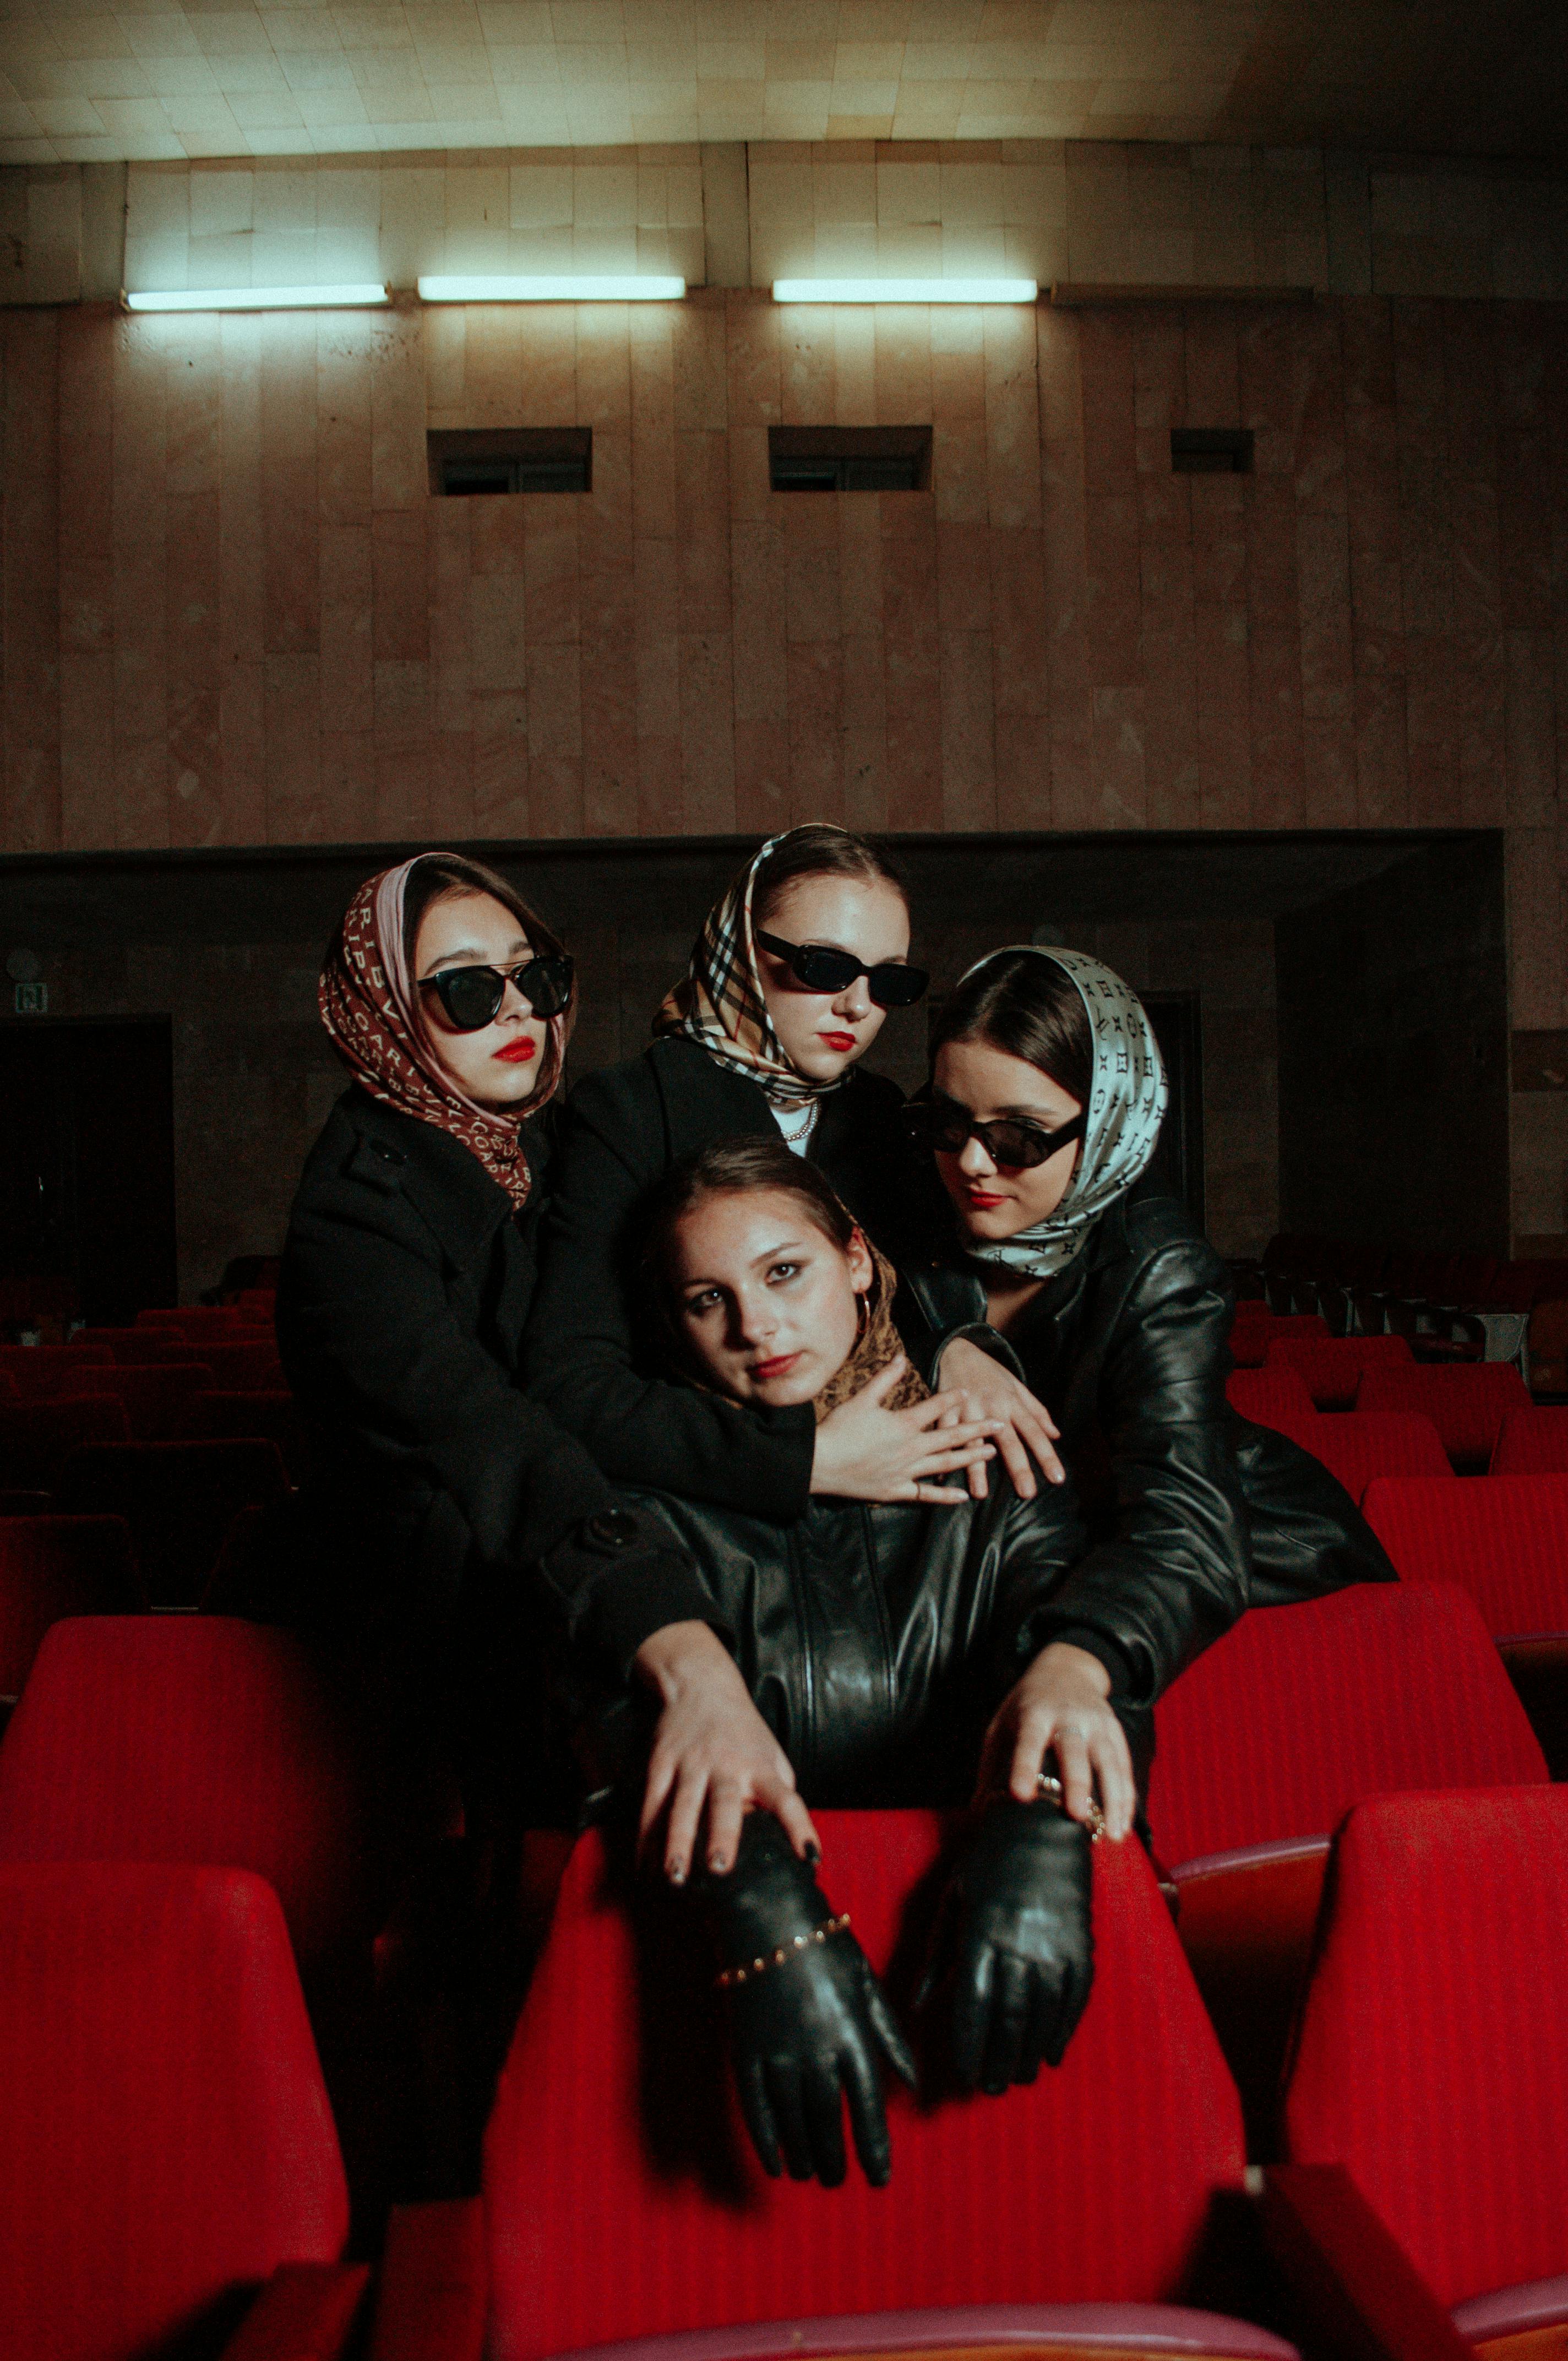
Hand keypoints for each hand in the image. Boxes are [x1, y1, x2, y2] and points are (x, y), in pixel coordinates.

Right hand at [635, 1621, 818, 1881]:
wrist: (702, 1685)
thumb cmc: (743, 1731)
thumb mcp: (772, 1754)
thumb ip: (780, 1791)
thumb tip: (784, 1836)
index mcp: (760, 1767)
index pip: (786, 1799)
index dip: (800, 1827)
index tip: (810, 1855)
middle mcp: (727, 1765)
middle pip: (725, 1802)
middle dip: (722, 1835)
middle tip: (719, 1868)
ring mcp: (691, 1763)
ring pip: (682, 1805)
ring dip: (677, 1842)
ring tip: (674, 1875)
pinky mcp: (661, 1762)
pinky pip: (651, 1804)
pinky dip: (646, 1837)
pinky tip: (644, 1866)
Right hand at [698, 1814, 915, 2186]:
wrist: (766, 1916)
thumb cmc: (825, 1947)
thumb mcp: (868, 1985)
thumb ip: (889, 2036)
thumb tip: (912, 2083)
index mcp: (852, 2033)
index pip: (866, 2105)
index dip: (873, 2146)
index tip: (880, 2176)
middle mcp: (815, 2049)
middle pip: (827, 2119)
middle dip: (836, 2156)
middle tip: (840, 2179)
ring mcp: (777, 2052)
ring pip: (792, 2119)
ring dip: (804, 2152)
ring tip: (812, 2174)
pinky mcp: (745, 2050)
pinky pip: (755, 2106)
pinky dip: (765, 2138)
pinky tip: (774, 2163)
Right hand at [811, 1356, 1001, 1504]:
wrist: (819, 1464)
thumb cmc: (838, 1429)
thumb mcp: (862, 1399)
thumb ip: (886, 1379)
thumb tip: (902, 1357)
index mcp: (903, 1424)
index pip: (935, 1407)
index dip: (954, 1397)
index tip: (970, 1390)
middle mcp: (911, 1448)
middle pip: (951, 1437)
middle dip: (978, 1429)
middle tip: (1000, 1423)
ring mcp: (906, 1472)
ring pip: (945, 1464)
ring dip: (970, 1458)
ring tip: (991, 1453)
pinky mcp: (896, 1490)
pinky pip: (926, 1495)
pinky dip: (946, 1496)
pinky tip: (963, 1497)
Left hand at [922, 1796, 1093, 2093]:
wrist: (1043, 1825)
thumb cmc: (988, 1862)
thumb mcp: (952, 1899)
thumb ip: (937, 1954)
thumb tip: (915, 2004)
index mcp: (981, 1932)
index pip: (972, 2003)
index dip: (969, 2043)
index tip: (963, 2071)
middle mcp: (1019, 1943)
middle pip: (1008, 2017)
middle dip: (999, 2058)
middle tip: (991, 2088)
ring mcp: (1054, 1945)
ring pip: (1042, 2014)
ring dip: (1030, 2053)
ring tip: (1019, 2078)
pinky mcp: (1081, 1944)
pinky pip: (1075, 1998)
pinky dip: (1064, 2030)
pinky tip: (1053, 2054)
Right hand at [935, 1340, 1064, 1498]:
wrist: (958, 1349)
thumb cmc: (991, 1372)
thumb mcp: (1018, 1386)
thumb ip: (1037, 1412)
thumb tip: (1056, 1435)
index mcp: (1013, 1403)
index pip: (1035, 1432)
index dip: (1047, 1455)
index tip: (1057, 1478)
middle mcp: (992, 1407)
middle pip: (1008, 1440)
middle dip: (1018, 1467)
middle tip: (1027, 1492)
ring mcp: (967, 1408)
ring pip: (973, 1441)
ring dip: (976, 1467)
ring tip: (981, 1493)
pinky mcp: (945, 1409)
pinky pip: (944, 1434)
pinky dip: (943, 1453)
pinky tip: (942, 1475)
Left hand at [976, 1641, 1136, 1840]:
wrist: (1065, 1669)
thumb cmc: (1026, 1706)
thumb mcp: (1003, 1724)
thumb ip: (991, 1767)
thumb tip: (976, 1814)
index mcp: (1034, 1713)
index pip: (1028, 1741)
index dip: (1024, 1767)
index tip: (1020, 1795)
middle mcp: (1068, 1716)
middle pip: (1073, 1751)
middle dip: (1076, 1783)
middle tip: (1075, 1816)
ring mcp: (1096, 1723)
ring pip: (1108, 1761)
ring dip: (1113, 1798)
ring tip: (1113, 1835)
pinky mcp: (1115, 1730)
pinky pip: (1124, 1766)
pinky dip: (1126, 1796)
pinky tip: (1123, 1824)